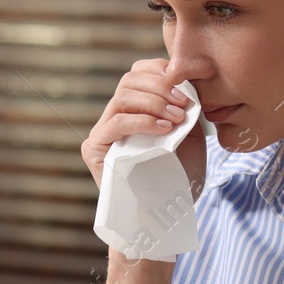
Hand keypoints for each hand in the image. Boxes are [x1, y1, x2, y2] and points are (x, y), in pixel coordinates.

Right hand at [81, 58, 207, 202]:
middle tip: (183, 104)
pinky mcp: (94, 148)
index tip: (185, 86)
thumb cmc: (180, 175)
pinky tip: (165, 130)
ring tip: (177, 119)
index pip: (139, 72)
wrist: (167, 213)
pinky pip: (117, 123)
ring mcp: (102, 131)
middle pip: (129, 80)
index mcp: (135, 108)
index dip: (160, 71)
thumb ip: (184, 106)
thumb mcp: (189, 133)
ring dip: (154, 103)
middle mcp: (115, 115)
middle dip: (160, 87)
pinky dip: (143, 122)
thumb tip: (184, 81)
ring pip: (122, 97)